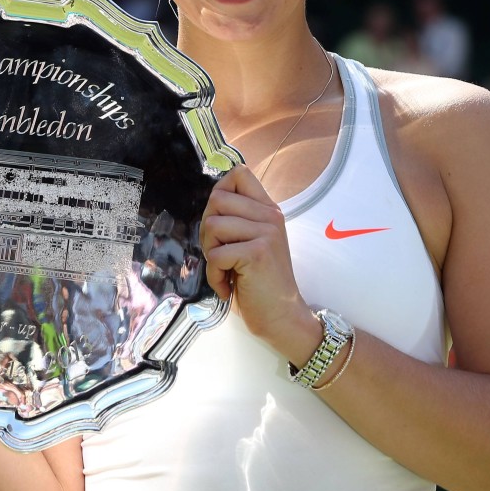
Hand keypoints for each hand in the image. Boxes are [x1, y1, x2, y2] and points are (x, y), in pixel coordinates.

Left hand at [199, 165, 314, 352]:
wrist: (282, 317)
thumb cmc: (259, 284)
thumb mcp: (252, 243)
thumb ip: (238, 219)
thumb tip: (210, 203)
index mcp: (268, 210)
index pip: (239, 173)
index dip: (219, 192)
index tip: (220, 220)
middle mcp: (270, 216)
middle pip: (217, 199)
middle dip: (207, 229)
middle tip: (219, 254)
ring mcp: (266, 232)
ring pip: (212, 225)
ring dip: (209, 253)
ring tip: (224, 269)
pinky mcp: (257, 253)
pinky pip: (215, 255)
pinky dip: (214, 275)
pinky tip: (228, 286)